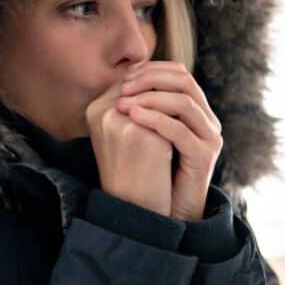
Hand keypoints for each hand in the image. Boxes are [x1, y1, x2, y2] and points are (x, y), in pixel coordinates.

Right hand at [85, 63, 174, 215]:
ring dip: (174, 92)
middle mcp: (103, 112)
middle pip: (142, 79)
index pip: (127, 79)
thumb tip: (150, 77)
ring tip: (189, 99)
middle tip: (185, 82)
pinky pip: (167, 111)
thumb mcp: (123, 133)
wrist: (133, 207)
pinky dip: (180, 111)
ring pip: (157, 91)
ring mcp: (121, 122)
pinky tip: (190, 117)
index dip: (152, 76)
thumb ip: (130, 106)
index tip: (171, 80)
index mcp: (94, 110)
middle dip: (165, 79)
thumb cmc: (128, 170)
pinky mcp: (142, 134)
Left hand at [115, 61, 223, 220]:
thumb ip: (142, 106)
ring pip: (184, 103)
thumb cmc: (150, 169)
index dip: (152, 70)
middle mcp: (207, 120)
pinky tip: (133, 117)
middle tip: (123, 87)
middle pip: (185, 82)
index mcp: (196, 110)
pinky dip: (154, 119)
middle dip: (151, 80)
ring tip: (122, 103)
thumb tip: (122, 77)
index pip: (179, 74)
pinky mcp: (204, 156)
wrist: (164, 209)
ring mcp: (209, 137)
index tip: (124, 76)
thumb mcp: (145, 131)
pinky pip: (180, 130)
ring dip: (150, 97)